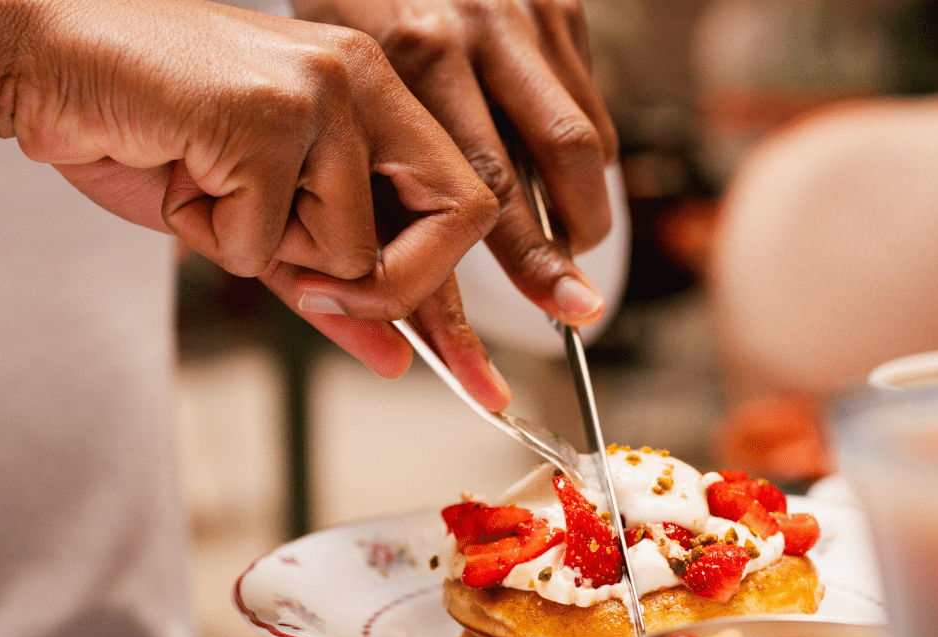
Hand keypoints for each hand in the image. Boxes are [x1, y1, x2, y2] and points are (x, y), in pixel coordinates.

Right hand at [0, 0, 508, 408]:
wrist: (49, 67)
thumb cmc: (153, 136)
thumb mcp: (260, 226)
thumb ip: (333, 287)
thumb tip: (399, 359)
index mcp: (377, 96)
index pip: (465, 204)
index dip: (455, 293)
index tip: (460, 365)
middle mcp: (366, 79)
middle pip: (460, 218)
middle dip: (392, 288)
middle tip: (309, 289)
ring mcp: (325, 89)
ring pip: (354, 247)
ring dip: (268, 251)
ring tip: (211, 188)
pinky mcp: (271, 110)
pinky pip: (270, 241)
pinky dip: (214, 237)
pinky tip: (182, 174)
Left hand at [292, 0, 618, 327]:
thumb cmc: (355, 11)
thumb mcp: (348, 93)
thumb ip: (383, 184)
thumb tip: (431, 297)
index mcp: (413, 54)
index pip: (483, 186)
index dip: (528, 257)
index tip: (563, 306)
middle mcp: (477, 28)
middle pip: (555, 160)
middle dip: (571, 243)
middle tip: (579, 297)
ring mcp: (526, 13)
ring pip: (584, 136)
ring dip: (583, 200)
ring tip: (566, 234)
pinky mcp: (560, 2)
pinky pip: (589, 99)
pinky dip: (582, 147)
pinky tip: (552, 166)